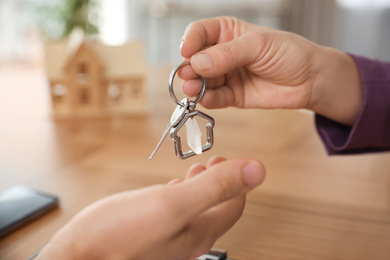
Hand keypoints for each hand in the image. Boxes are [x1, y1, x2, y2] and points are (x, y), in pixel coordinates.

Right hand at [36, 156, 264, 259]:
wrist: (78, 256)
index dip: (239, 181)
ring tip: (197, 169)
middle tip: (217, 160)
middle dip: (220, 181)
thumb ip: (215, 187)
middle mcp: (187, 237)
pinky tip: (170, 188)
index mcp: (199, 231)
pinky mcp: (149, 232)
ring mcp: (168, 236)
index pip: (234, 206)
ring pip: (196, 208)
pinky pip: (174, 211)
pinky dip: (179, 194)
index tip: (234, 159)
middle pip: (216, 207)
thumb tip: (256, 171)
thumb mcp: (174, 204)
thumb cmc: (118, 235)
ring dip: (201, 186)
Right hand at [180, 17, 361, 125]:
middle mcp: (222, 54)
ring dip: (195, 85)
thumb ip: (227, 54)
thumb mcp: (258, 45)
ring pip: (202, 80)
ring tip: (193, 89)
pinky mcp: (232, 96)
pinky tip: (206, 99)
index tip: (186, 52)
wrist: (309, 80)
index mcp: (227, 32)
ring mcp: (226, 76)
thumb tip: (197, 62)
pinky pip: (215, 98)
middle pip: (196, 59)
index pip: (199, 33)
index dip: (190, 41)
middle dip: (190, 67)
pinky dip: (208, 99)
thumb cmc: (289, 53)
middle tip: (188, 75)